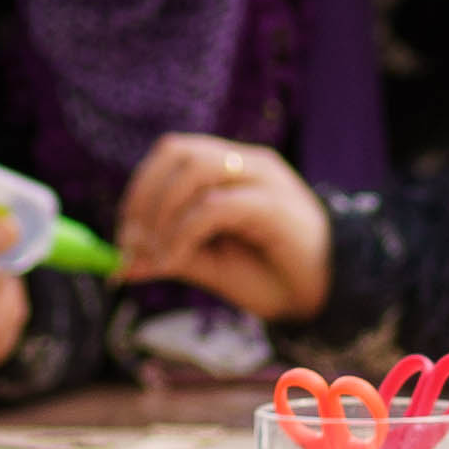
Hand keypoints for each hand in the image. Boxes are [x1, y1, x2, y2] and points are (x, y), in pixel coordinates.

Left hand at [114, 133, 333, 320]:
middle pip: (178, 150)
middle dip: (143, 196)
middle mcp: (247, 163)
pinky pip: (215, 207)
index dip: (139, 190)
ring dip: (161, 214)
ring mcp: (264, 179)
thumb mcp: (211, 267)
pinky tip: (175, 261)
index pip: (173, 153)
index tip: (122, 239)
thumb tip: (122, 265)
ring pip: (195, 169)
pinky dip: (182, 233)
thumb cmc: (270, 277)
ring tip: (156, 257)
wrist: (326, 298)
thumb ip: (171, 257)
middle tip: (131, 243)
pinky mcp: (274, 205)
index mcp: (231, 168)